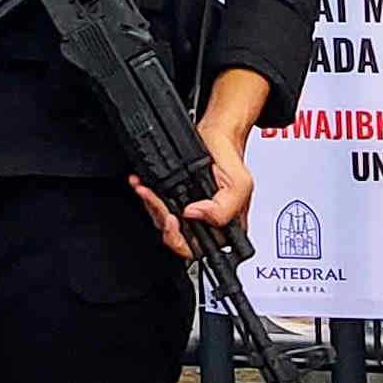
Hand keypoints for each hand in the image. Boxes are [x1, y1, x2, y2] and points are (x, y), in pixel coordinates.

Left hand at [135, 110, 253, 261]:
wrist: (217, 134)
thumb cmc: (230, 156)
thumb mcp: (240, 183)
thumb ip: (224, 208)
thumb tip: (196, 214)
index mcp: (225, 226)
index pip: (200, 248)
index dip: (181, 240)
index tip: (172, 220)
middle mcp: (206, 221)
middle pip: (177, 237)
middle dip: (160, 219)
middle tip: (154, 199)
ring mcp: (190, 210)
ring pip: (163, 221)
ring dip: (151, 205)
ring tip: (145, 189)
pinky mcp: (177, 197)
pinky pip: (158, 204)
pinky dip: (147, 195)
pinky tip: (143, 185)